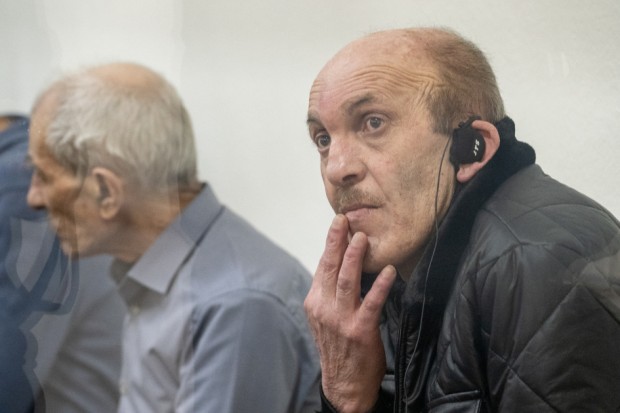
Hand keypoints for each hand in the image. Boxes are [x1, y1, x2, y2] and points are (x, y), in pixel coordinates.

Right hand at [304, 215, 396, 412]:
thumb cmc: (338, 347)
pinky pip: (371, 303)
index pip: (322, 266)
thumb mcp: (325, 317)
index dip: (330, 243)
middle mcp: (324, 308)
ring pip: (346, 281)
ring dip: (354, 257)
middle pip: (330, 268)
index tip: (338, 223)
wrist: (344, 384)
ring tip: (362, 237)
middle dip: (337, 241)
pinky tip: (389, 271)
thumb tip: (342, 263)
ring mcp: (341, 319)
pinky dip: (380, 285)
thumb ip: (331, 292)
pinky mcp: (360, 330)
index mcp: (315, 302)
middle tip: (344, 220)